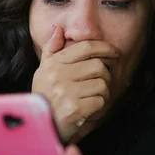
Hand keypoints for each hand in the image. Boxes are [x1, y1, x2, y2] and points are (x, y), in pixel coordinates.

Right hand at [32, 26, 117, 141]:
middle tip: (100, 83)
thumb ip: (52, 49)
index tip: (114, 52)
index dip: (104, 47)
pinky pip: (100, 101)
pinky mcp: (74, 109)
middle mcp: (59, 76)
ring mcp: (66, 92)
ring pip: (102, 84)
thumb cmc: (45, 96)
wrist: (40, 126)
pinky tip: (90, 109)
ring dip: (103, 92)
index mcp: (53, 64)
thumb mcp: (43, 71)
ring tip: (93, 97)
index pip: (86, 47)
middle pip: (98, 66)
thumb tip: (58, 28)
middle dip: (105, 75)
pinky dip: (99, 106)